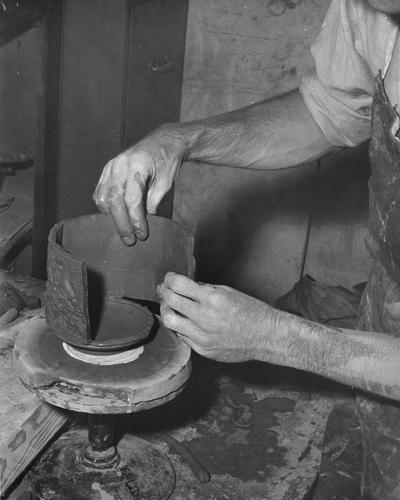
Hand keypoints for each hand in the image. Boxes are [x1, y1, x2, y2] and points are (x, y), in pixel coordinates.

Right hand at [93, 124, 186, 244]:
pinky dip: (106, 207)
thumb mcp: (167, 182)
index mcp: (137, 165)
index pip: (132, 199)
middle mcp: (120, 164)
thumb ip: (154, 200)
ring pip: (103, 197)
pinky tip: (115, 216)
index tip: (142, 235)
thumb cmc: (167, 161)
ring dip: (111, 217)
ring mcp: (111, 166)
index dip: (135, 220)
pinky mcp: (108, 170)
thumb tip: (143, 219)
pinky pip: (100, 191)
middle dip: (121, 223)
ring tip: (124, 230)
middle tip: (130, 241)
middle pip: (114, 200)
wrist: (163, 141)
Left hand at [157, 273, 270, 361]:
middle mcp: (204, 318)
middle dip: (163, 291)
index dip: (169, 278)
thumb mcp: (228, 292)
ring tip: (169, 305)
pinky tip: (184, 321)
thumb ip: (204, 289)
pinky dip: (180, 326)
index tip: (169, 278)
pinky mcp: (202, 349)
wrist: (266, 337)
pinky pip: (182, 336)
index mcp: (212, 299)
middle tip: (163, 289)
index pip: (178, 284)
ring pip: (169, 321)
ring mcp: (202, 336)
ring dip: (166, 309)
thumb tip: (185, 286)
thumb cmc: (250, 311)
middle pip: (169, 301)